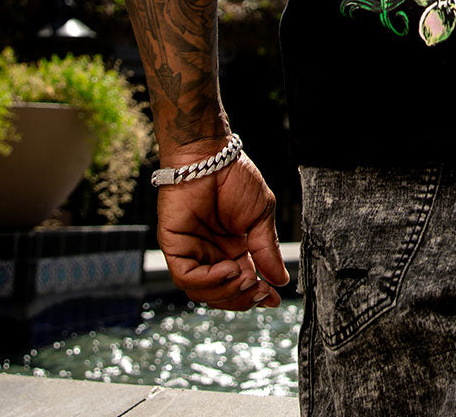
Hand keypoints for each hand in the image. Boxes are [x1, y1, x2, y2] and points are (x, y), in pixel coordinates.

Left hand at [156, 149, 289, 309]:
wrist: (211, 157)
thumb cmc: (235, 177)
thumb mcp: (261, 215)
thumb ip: (266, 249)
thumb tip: (281, 280)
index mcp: (233, 247)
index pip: (242, 281)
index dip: (256, 294)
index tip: (273, 298)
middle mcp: (211, 253)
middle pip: (223, 293)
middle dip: (243, 298)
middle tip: (261, 291)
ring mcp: (192, 252)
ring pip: (203, 292)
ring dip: (228, 292)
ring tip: (247, 279)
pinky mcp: (175, 247)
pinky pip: (187, 277)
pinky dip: (209, 281)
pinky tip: (229, 270)